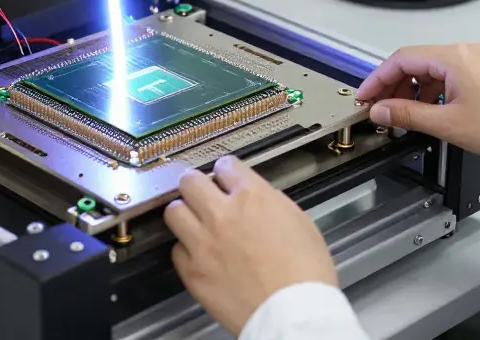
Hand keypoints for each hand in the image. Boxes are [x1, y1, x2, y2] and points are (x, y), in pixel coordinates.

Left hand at [165, 156, 336, 336]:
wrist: (294, 313)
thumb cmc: (306, 274)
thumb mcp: (298, 221)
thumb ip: (269, 201)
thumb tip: (253, 197)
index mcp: (252, 197)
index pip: (225, 165)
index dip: (226, 171)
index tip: (225, 177)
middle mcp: (222, 215)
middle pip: (189, 181)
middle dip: (197, 186)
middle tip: (203, 195)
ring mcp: (203, 243)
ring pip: (174, 212)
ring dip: (185, 214)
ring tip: (196, 223)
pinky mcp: (193, 271)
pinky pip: (177, 250)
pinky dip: (187, 251)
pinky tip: (200, 255)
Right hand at [357, 43, 479, 161]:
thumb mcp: (447, 124)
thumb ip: (407, 115)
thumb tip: (380, 111)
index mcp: (453, 57)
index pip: (401, 59)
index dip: (377, 79)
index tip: (364, 97)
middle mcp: (464, 51)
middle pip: (415, 62)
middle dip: (393, 86)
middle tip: (379, 109)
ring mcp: (476, 60)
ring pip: (431, 70)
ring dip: (412, 91)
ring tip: (403, 116)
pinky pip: (448, 75)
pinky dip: (432, 91)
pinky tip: (429, 112)